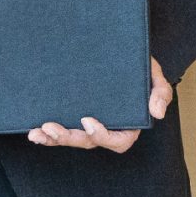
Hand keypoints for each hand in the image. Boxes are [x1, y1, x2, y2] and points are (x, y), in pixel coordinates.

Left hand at [27, 57, 172, 153]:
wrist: (121, 54)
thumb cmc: (141, 68)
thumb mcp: (155, 76)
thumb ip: (160, 93)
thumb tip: (157, 113)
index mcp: (129, 125)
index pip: (118, 141)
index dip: (102, 135)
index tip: (88, 120)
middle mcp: (108, 128)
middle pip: (89, 142)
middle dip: (68, 138)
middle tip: (50, 127)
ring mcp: (90, 124)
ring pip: (73, 139)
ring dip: (54, 138)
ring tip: (37, 132)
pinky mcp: (75, 117)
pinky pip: (62, 131)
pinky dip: (48, 134)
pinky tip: (34, 131)